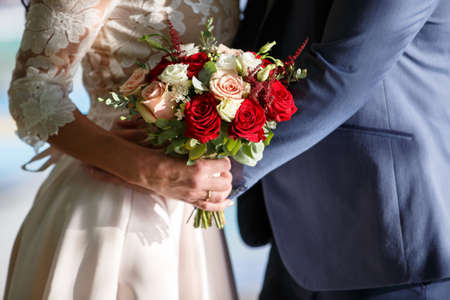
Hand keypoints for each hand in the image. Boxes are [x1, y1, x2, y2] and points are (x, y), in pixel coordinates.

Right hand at [111, 117, 233, 210]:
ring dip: (225, 188)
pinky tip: (228, 202)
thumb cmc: (162, 155)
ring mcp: (194, 194)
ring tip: (223, 182)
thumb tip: (212, 149)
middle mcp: (199, 183)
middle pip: (225, 182)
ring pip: (220, 196)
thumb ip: (198, 151)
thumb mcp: (182, 149)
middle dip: (227, 175)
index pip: (224, 165)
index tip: (221, 157)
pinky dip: (221, 205)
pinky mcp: (189, 201)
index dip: (225, 160)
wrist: (145, 170)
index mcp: (199, 167)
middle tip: (222, 170)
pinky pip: (210, 207)